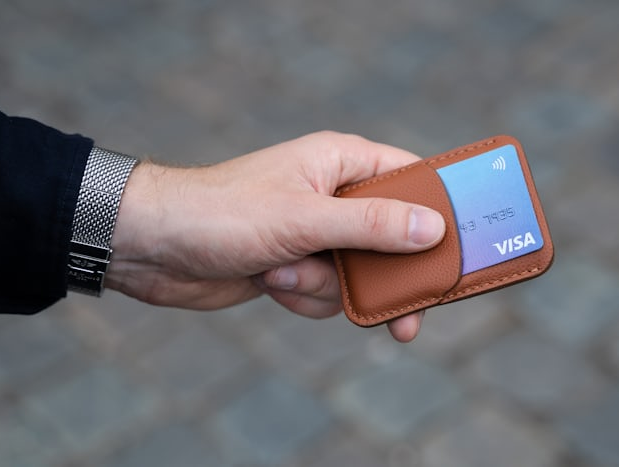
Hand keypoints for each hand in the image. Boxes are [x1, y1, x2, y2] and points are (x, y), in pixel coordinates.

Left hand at [106, 131, 444, 341]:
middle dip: (385, 277)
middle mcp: (335, 195)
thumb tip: (432, 230)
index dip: (439, 213)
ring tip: (282, 272)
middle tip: (408, 318)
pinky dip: (304, 294)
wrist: (155, 247)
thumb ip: (370, 225)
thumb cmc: (223, 214)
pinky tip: (271, 281)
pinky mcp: (299, 263)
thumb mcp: (303, 219)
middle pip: (394, 237)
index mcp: (342, 163)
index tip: (462, 251)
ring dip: (325, 286)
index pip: (411, 180)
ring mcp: (317, 232)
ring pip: (360, 273)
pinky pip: (329, 291)